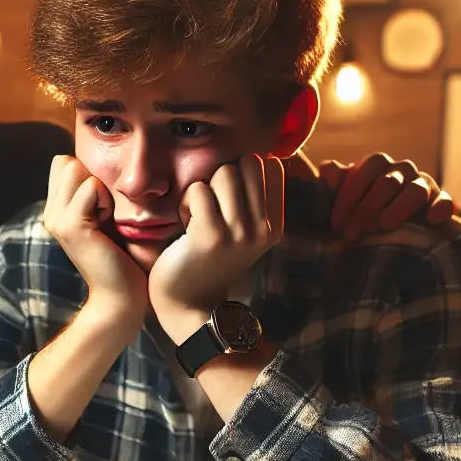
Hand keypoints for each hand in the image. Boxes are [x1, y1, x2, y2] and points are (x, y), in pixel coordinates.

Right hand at [40, 155, 148, 326]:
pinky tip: (108, 223)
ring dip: (99, 188)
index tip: (101, 206)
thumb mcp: (104, 218)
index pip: (62, 163)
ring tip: (106, 218)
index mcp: (56, 211)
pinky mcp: (71, 226)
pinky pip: (91, 186)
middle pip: (65, 162)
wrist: (121, 296)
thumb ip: (93, 194)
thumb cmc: (122, 257)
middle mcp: (50, 214)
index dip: (86, 174)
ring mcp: (56, 220)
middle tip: (104, 212)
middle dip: (91, 177)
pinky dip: (106, 199)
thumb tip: (93, 165)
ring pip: (75, 169)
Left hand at [150, 154, 284, 342]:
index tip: (230, 198)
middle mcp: (262, 229)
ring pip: (223, 172)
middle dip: (223, 175)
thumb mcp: (243, 233)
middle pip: (248, 162)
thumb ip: (252, 200)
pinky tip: (186, 225)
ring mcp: (239, 233)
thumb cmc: (209, 260)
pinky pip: (198, 190)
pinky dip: (186, 203)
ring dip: (202, 189)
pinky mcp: (210, 235)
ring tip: (198, 216)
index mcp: (274, 225)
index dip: (245, 170)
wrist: (190, 305)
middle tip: (211, 205)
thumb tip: (253, 156)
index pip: (272, 166)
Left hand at [319, 153, 454, 240]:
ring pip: (415, 190)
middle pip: (388, 182)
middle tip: (352, 234)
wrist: (392, 237)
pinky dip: (440, 208)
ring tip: (385, 225)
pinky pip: (444, 201)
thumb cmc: (361, 217)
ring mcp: (424, 185)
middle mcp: (402, 171)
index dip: (349, 195)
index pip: (366, 170)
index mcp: (378, 167)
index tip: (336, 222)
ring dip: (399, 208)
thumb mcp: (343, 203)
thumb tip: (327, 169)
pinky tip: (431, 220)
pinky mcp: (441, 203)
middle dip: (367, 208)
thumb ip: (333, 185)